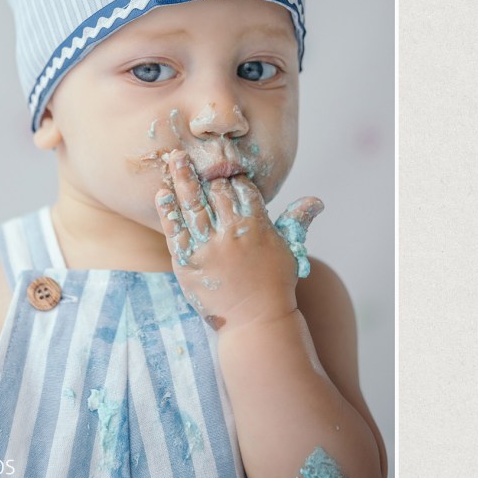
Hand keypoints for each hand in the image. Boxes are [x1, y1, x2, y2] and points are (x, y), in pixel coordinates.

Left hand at [155, 149, 322, 331]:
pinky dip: (168, 210)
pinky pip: (174, 231)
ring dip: (182, 178)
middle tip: (195, 154)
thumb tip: (316, 200)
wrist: (255, 322)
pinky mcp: (187, 262)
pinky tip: (162, 193)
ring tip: (174, 158)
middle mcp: (232, 233)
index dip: (234, 177)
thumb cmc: (274, 284)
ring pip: (193, 204)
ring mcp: (207, 248)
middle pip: (216, 192)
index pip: (243, 189)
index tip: (226, 168)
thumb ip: (296, 221)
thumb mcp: (289, 249)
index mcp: (257, 226)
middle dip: (207, 173)